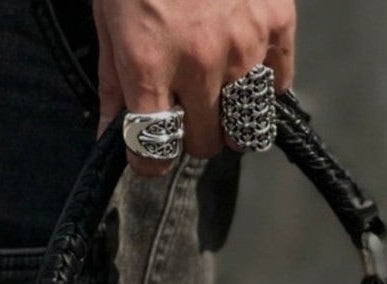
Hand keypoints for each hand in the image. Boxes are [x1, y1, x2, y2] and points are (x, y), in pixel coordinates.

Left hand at [93, 0, 294, 176]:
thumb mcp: (107, 18)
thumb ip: (112, 82)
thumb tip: (110, 133)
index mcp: (148, 63)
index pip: (153, 148)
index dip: (148, 162)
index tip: (148, 157)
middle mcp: (199, 63)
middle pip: (204, 144)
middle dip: (191, 139)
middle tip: (184, 117)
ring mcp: (244, 44)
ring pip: (247, 124)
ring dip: (230, 120)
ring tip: (217, 100)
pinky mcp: (277, 21)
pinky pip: (279, 83)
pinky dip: (264, 87)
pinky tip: (245, 70)